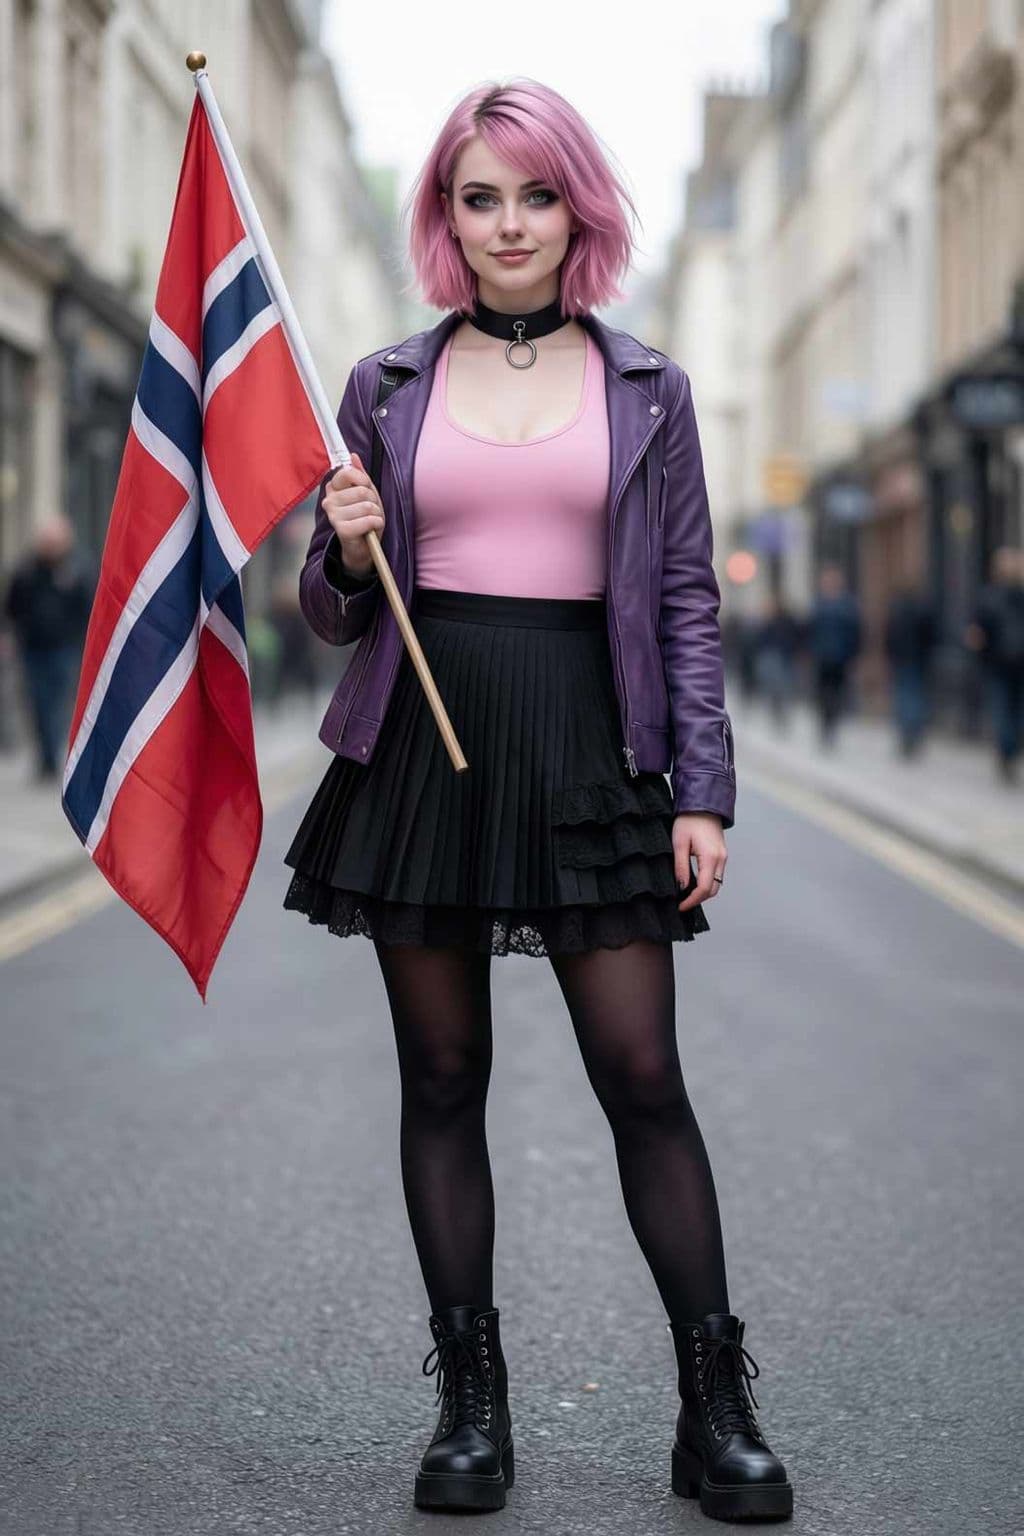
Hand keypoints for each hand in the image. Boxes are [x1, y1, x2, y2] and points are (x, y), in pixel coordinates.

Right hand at [323, 450, 384, 577]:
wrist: (363, 548)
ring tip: (370, 522)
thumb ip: (360, 475)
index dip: (363, 480)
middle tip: (370, 511)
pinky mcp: (342, 530)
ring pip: (367, 506)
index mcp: (333, 489)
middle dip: (373, 501)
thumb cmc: (364, 519)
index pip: (347, 472)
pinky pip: (368, 520)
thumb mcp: (366, 494)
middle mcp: (329, 501)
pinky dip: (376, 524)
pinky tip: (371, 529)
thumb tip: (353, 456)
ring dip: (376, 514)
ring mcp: (333, 515)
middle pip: (362, 490)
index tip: (366, 489)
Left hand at [672, 812, 726, 911]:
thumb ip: (681, 867)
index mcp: (711, 858)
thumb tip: (681, 887)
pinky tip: (694, 882)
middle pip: (713, 890)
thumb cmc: (689, 820)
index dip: (692, 901)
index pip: (704, 889)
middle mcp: (721, 859)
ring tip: (686, 894)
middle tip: (682, 903)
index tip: (681, 906)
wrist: (703, 804)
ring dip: (703, 892)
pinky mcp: (721, 854)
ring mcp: (723, 857)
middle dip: (698, 899)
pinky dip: (707, 883)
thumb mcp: (679, 843)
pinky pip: (716, 875)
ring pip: (716, 883)